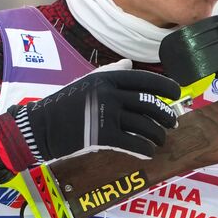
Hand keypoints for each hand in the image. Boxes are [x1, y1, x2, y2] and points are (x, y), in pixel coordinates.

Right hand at [0, 68, 181, 170]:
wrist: (40, 127)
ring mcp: (106, 114)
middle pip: (150, 104)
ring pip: (145, 125)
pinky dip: (146, 149)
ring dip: (158, 135)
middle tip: (172, 123)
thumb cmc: (65, 105)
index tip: (177, 94)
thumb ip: (110, 73)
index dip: (166, 87)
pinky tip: (149, 153)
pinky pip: (134, 143)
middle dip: (166, 115)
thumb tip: (129, 65)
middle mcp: (109, 92)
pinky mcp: (102, 136)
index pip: (145, 80)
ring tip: (160, 139)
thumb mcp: (87, 82)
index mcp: (107, 78)